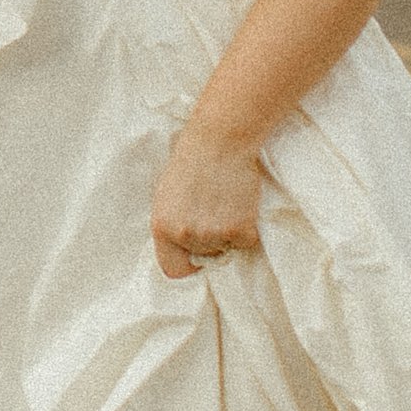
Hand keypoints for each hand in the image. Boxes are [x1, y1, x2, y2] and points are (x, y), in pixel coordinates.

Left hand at [151, 128, 262, 279]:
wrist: (220, 140)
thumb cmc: (192, 160)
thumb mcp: (167, 195)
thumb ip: (172, 224)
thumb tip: (182, 246)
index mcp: (161, 228)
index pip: (173, 270)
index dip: (188, 264)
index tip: (197, 256)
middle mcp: (185, 235)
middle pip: (204, 257)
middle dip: (211, 240)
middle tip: (215, 210)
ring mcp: (213, 234)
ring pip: (227, 249)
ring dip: (230, 232)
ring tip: (227, 202)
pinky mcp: (240, 230)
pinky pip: (247, 241)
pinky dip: (249, 226)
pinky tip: (241, 202)